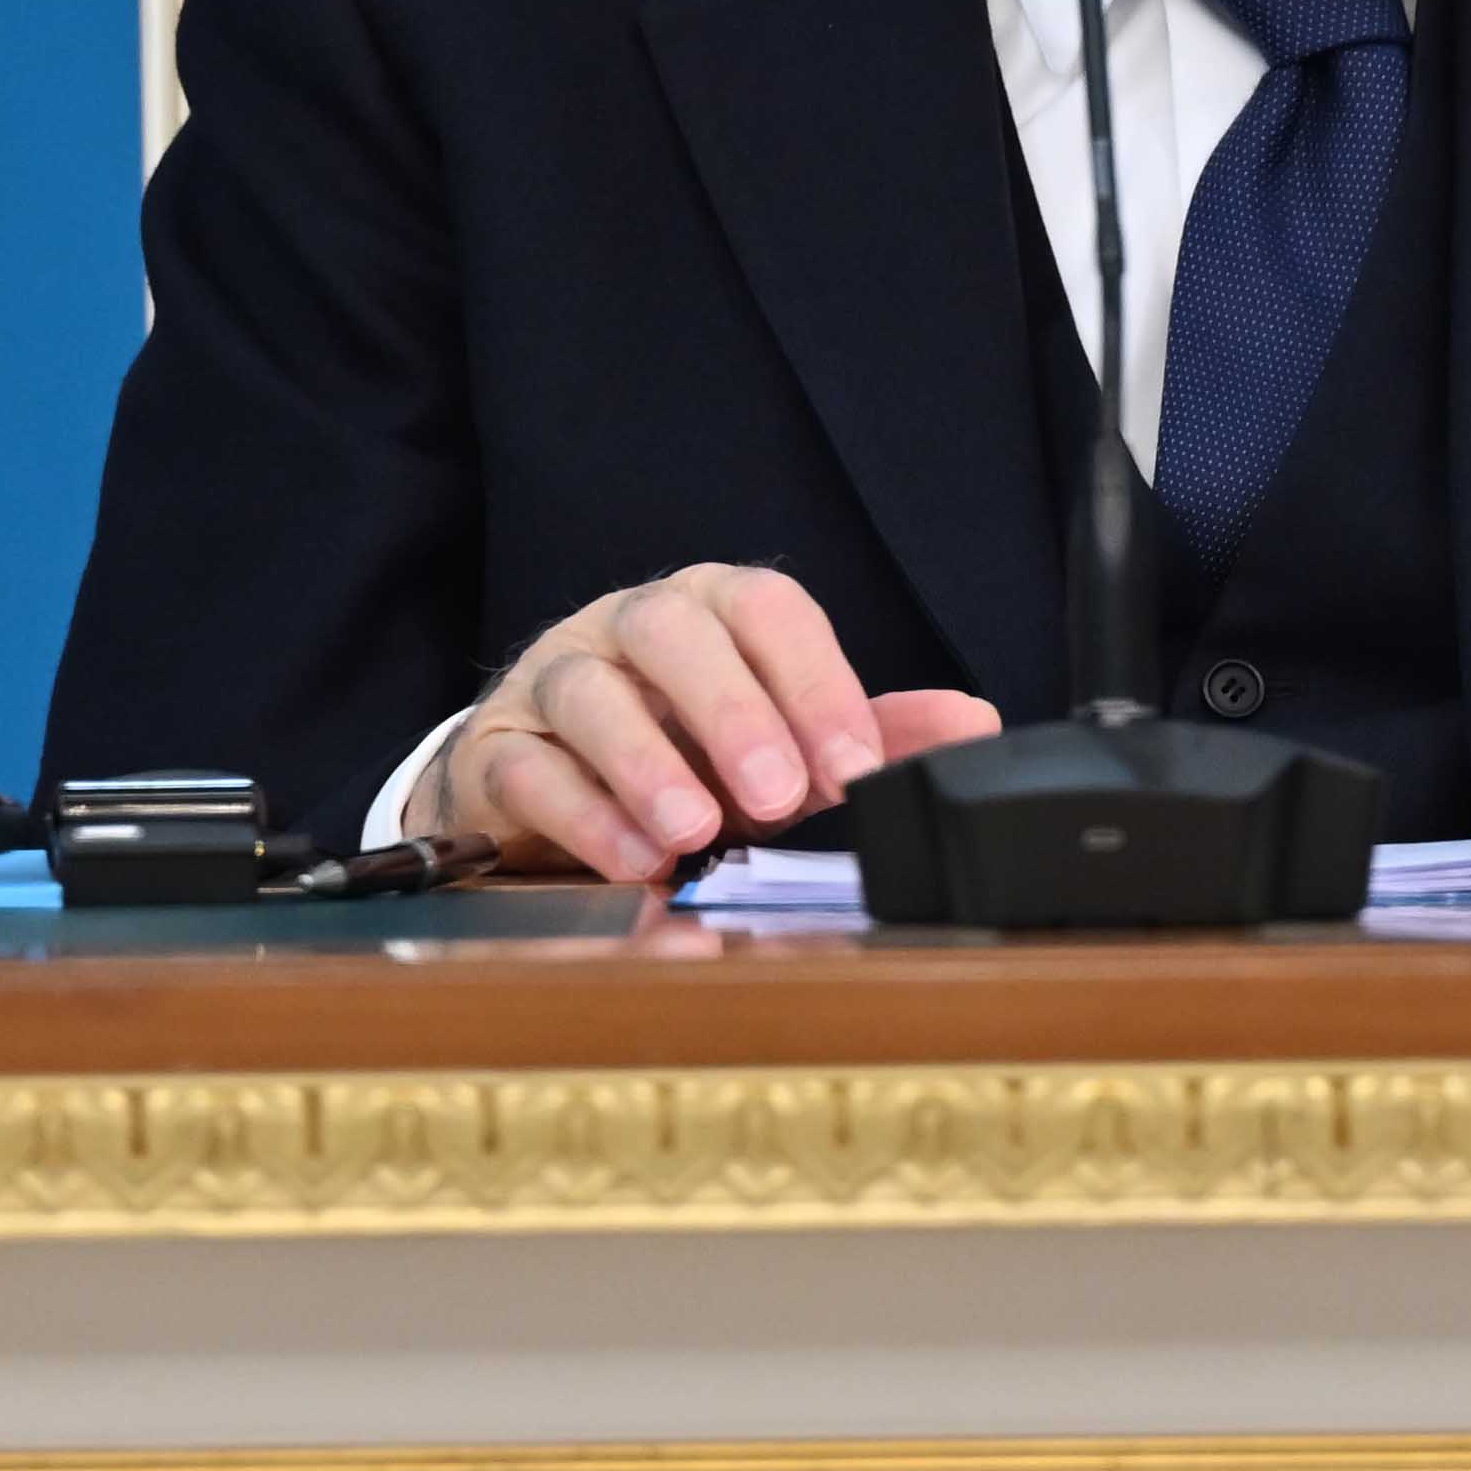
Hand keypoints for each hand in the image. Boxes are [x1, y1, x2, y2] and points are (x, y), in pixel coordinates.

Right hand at [408, 563, 997, 881]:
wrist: (554, 788)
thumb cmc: (686, 753)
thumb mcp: (783, 744)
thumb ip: (868, 735)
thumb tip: (972, 724)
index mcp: (712, 612)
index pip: (767, 609)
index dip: (815, 683)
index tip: (854, 770)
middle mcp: (629, 629)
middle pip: (671, 627)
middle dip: (732, 710)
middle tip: (776, 796)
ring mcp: (555, 682)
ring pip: (589, 689)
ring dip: (645, 762)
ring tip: (691, 835)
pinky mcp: (498, 751)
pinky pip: (526, 766)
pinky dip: (580, 813)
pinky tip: (632, 861)